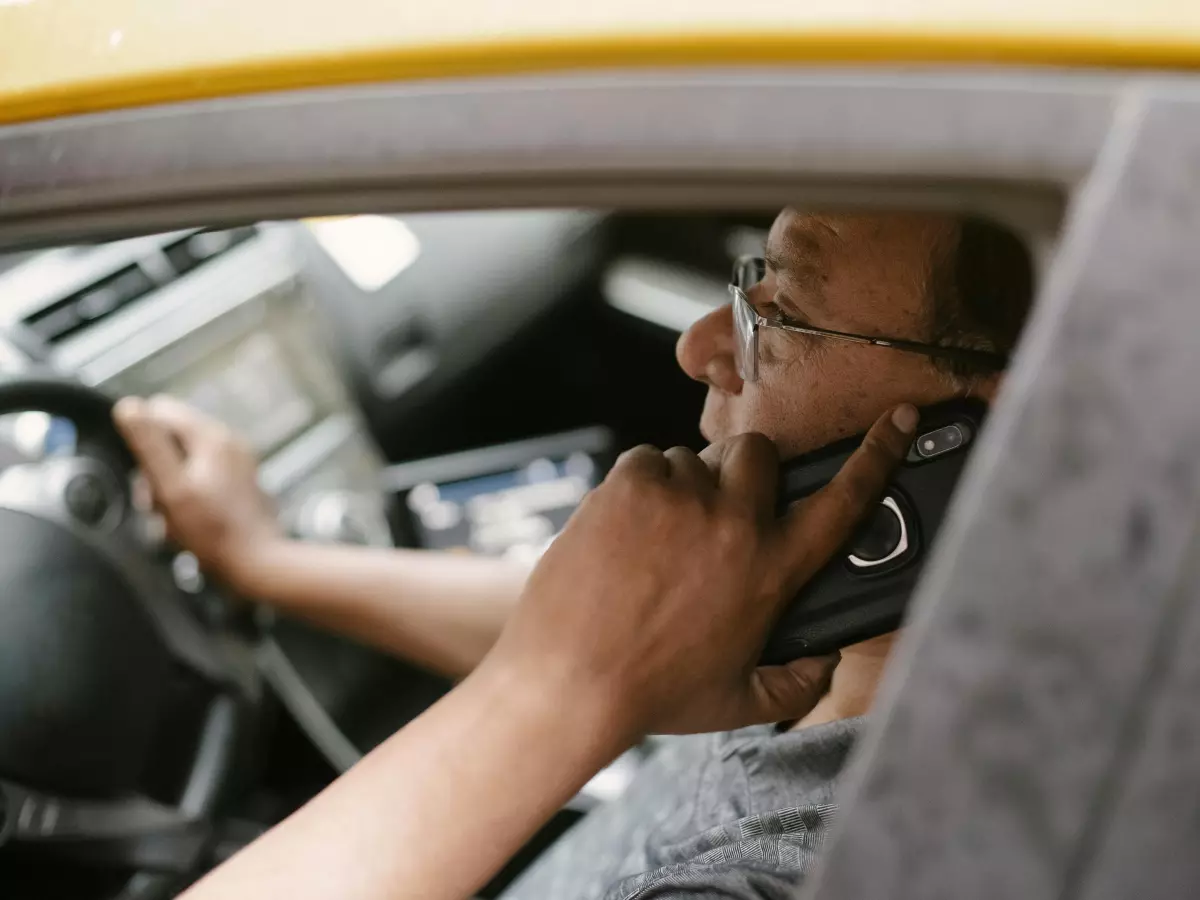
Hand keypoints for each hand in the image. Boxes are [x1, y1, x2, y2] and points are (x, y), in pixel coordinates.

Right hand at [112, 395, 282, 587]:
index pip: (159, 410)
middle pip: (171, 437)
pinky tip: (186, 522)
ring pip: (182, 460)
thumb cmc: (212, 532)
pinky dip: (186, 496)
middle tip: (156, 503)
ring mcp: (237, 461)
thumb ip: (149, 445)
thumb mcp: (171, 487)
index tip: (143, 476)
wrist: (257, 564)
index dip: (140, 440)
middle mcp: (229, 441)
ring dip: (168, 487)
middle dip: (154, 468)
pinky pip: (198, 478)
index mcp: (212, 435)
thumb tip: (128, 406)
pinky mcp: (238, 482)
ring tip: (172, 518)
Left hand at [485, 405, 918, 740]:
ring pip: (694, 457)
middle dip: (744, 470)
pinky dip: (639, 483)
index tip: (899, 417)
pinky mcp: (632, 483)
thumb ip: (794, 685)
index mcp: (773, 570)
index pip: (844, 500)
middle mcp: (737, 523)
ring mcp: (683, 498)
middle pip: (760, 453)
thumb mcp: (736, 702)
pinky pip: (647, 458)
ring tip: (654, 539)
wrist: (569, 680)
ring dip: (682, 486)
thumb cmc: (651, 692)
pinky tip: (625, 528)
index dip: (878, 454)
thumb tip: (824, 664)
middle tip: (715, 506)